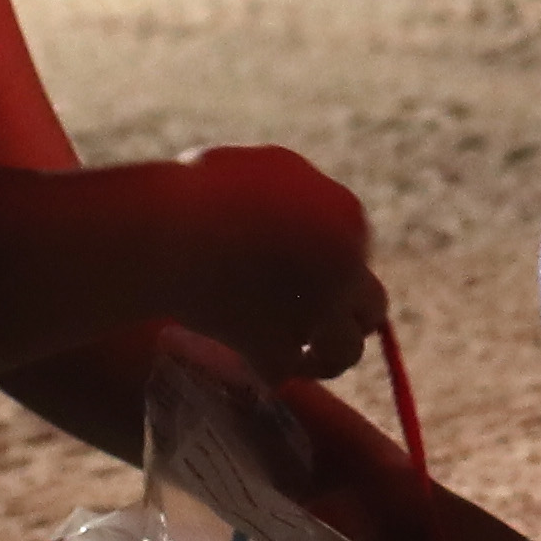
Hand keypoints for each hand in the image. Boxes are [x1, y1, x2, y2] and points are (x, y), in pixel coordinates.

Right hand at [157, 144, 385, 380]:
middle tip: (318, 315)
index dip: (331, 263)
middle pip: (371, 306)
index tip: (302, 270)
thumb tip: (309, 218)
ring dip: (326, 354)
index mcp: (349, 219)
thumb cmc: (208, 189)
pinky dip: (272, 369)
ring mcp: (317, 316)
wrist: (169, 232)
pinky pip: (286, 371)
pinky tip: (255, 362)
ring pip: (347, 352)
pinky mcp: (278, 351)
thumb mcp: (271, 168)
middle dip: (347, 311)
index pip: (356, 251)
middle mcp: (346, 270)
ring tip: (304, 354)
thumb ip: (305, 195)